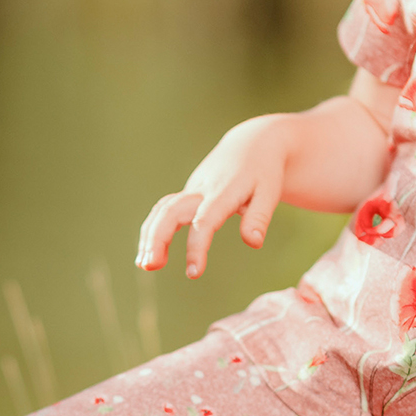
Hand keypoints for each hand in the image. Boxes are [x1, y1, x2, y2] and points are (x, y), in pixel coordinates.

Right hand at [137, 114, 291, 278]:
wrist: (251, 143)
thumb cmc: (263, 170)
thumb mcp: (270, 191)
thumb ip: (259, 217)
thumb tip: (253, 243)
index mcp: (223, 191)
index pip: (205, 220)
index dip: (196, 246)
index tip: (194, 272)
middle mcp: (201, 189)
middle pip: (170, 211)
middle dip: (157, 238)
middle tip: (150, 266)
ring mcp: (191, 191)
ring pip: (161, 210)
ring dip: (149, 236)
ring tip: (145, 265)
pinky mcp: (186, 194)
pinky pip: (163, 211)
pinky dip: (153, 231)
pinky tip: (149, 254)